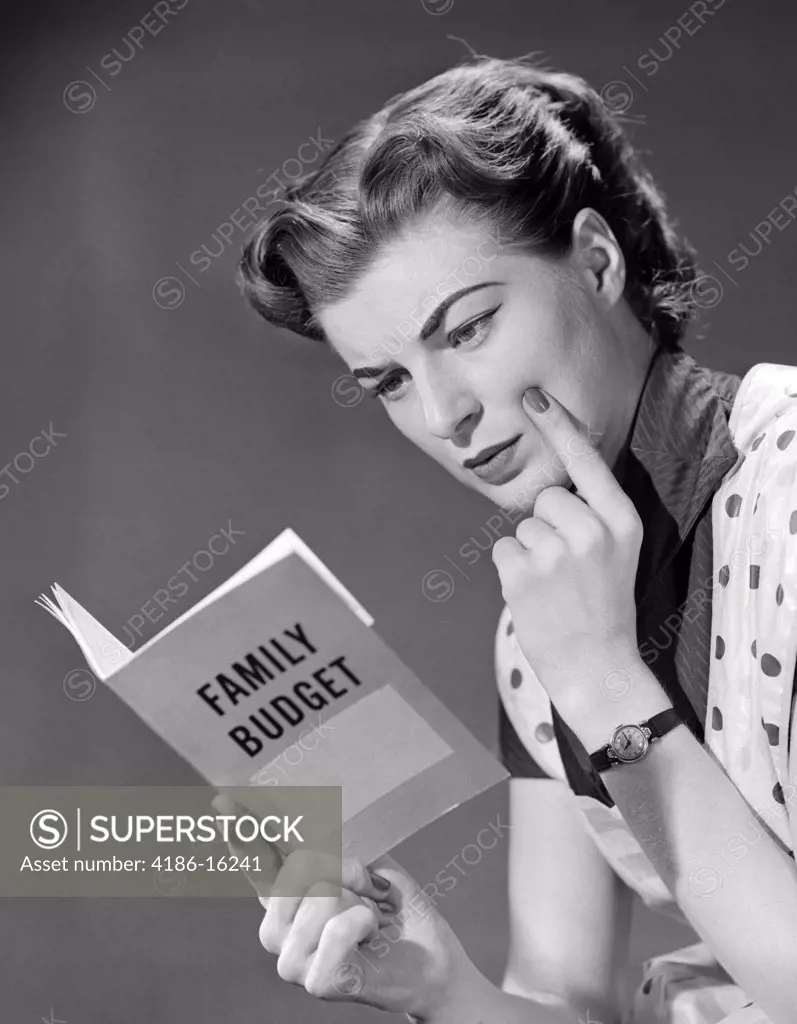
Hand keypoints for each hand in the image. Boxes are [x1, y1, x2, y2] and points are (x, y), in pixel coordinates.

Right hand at [212, 794, 476, 1018]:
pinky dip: (361, 923)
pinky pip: (334, 933)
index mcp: (291, 896)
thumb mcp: (367, 865)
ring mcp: (295, 960)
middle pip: (293, 872)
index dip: (240, 831)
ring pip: (314, 900)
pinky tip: (371, 931)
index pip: (257, 861)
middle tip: (369, 883)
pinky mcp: (318, 983)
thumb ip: (331, 850)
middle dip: (340, 867)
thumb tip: (308, 836)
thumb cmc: (397, 911)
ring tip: (370, 915)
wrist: (433, 959)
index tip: (224, 800)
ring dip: (354, 900)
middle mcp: (283, 928)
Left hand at [491, 386, 643, 708]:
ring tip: (553, 586)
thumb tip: (551, 484)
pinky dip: (511, 570)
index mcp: (622, 521)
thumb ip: (593, 515)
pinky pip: (502, 548)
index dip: (559, 426)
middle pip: (547, 496)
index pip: (587, 462)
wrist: (598, 666)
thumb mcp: (618, 552)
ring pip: (522, 525)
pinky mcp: (523, 574)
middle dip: (548, 524)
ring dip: (529, 551)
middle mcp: (592, 531)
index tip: (533, 395)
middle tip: (568, 567)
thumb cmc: (603, 606)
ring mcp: (557, 553)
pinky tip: (535, 595)